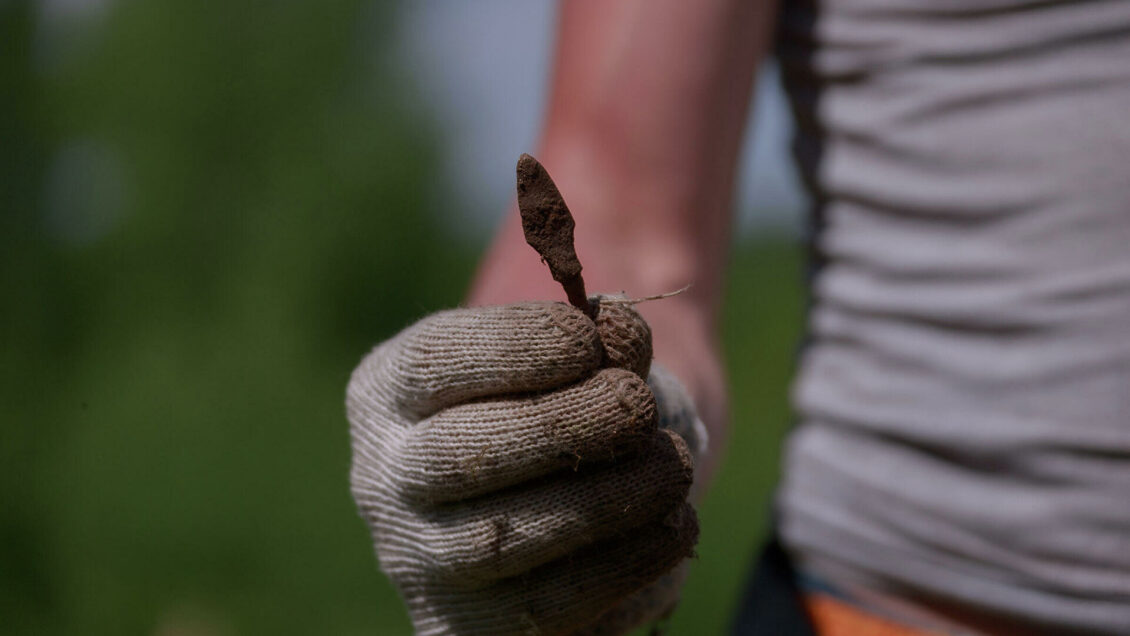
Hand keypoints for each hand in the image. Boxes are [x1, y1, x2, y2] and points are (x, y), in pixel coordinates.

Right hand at [347, 300, 698, 634]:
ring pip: (499, 540)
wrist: (554, 497)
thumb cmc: (561, 402)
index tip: (590, 338)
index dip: (516, 346)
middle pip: (458, 455)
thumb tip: (621, 329)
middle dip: (564, 426)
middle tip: (637, 404)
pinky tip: (674, 526)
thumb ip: (600, 336)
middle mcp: (384, 476)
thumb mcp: (574, 354)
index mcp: (389, 390)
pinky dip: (621, 565)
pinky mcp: (464, 624)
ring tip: (671, 465)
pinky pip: (543, 606)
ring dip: (604, 500)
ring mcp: (418, 558)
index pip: (434, 362)